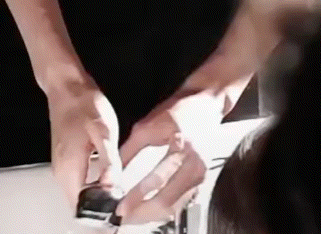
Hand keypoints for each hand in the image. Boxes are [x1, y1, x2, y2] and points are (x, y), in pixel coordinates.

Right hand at [46, 77, 122, 211]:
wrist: (67, 87)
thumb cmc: (84, 104)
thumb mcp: (104, 131)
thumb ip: (108, 161)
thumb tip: (113, 187)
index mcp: (70, 169)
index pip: (83, 208)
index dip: (102, 212)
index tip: (119, 208)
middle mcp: (61, 172)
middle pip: (81, 204)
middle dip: (101, 205)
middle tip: (122, 197)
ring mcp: (61, 166)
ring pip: (79, 193)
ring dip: (97, 194)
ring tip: (117, 185)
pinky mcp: (65, 159)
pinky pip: (78, 181)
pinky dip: (92, 183)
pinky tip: (107, 173)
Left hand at [112, 88, 223, 224]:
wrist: (206, 104)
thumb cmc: (179, 110)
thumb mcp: (149, 125)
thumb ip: (130, 150)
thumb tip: (114, 174)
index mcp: (182, 146)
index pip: (157, 180)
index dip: (136, 197)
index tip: (120, 206)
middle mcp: (196, 164)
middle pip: (168, 201)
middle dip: (142, 214)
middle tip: (124, 216)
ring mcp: (202, 174)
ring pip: (175, 207)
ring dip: (152, 215)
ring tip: (133, 217)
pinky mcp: (202, 180)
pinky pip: (181, 202)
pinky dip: (164, 210)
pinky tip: (150, 211)